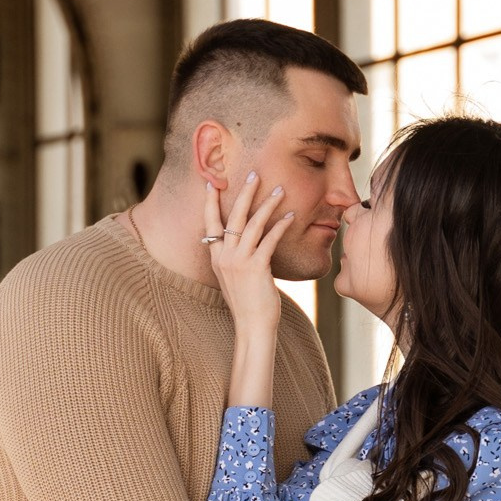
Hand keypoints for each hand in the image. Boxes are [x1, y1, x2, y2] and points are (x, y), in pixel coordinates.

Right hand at [204, 171, 288, 332]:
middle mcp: (224, 257)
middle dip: (244, 193)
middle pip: (232, 217)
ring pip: (253, 224)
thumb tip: (243, 244)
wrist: (252, 327)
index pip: (209, 223)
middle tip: (254, 174)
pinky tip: (291, 216)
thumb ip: (233, 259)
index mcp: (216, 258)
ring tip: (280, 190)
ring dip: (268, 204)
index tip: (211, 183)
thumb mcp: (233, 278)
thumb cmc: (247, 304)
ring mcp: (238, 261)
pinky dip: (281, 226)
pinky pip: (269, 239)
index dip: (210, 203)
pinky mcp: (256, 267)